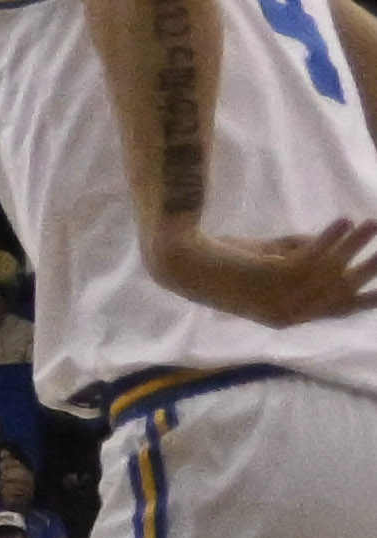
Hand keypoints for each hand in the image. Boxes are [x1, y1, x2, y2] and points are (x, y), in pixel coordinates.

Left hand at [151, 212, 376, 326]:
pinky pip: (312, 257)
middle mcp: (289, 314)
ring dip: (356, 245)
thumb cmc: (220, 260)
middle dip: (370, 269)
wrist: (180, 260)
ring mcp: (280, 298)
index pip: (337, 309)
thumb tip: (331, 243)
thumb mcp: (265, 260)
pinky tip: (344, 221)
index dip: (366, 299)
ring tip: (374, 224)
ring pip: (331, 271)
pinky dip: (331, 237)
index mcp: (288, 316)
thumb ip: (297, 254)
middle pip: (342, 292)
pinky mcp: (270, 277)